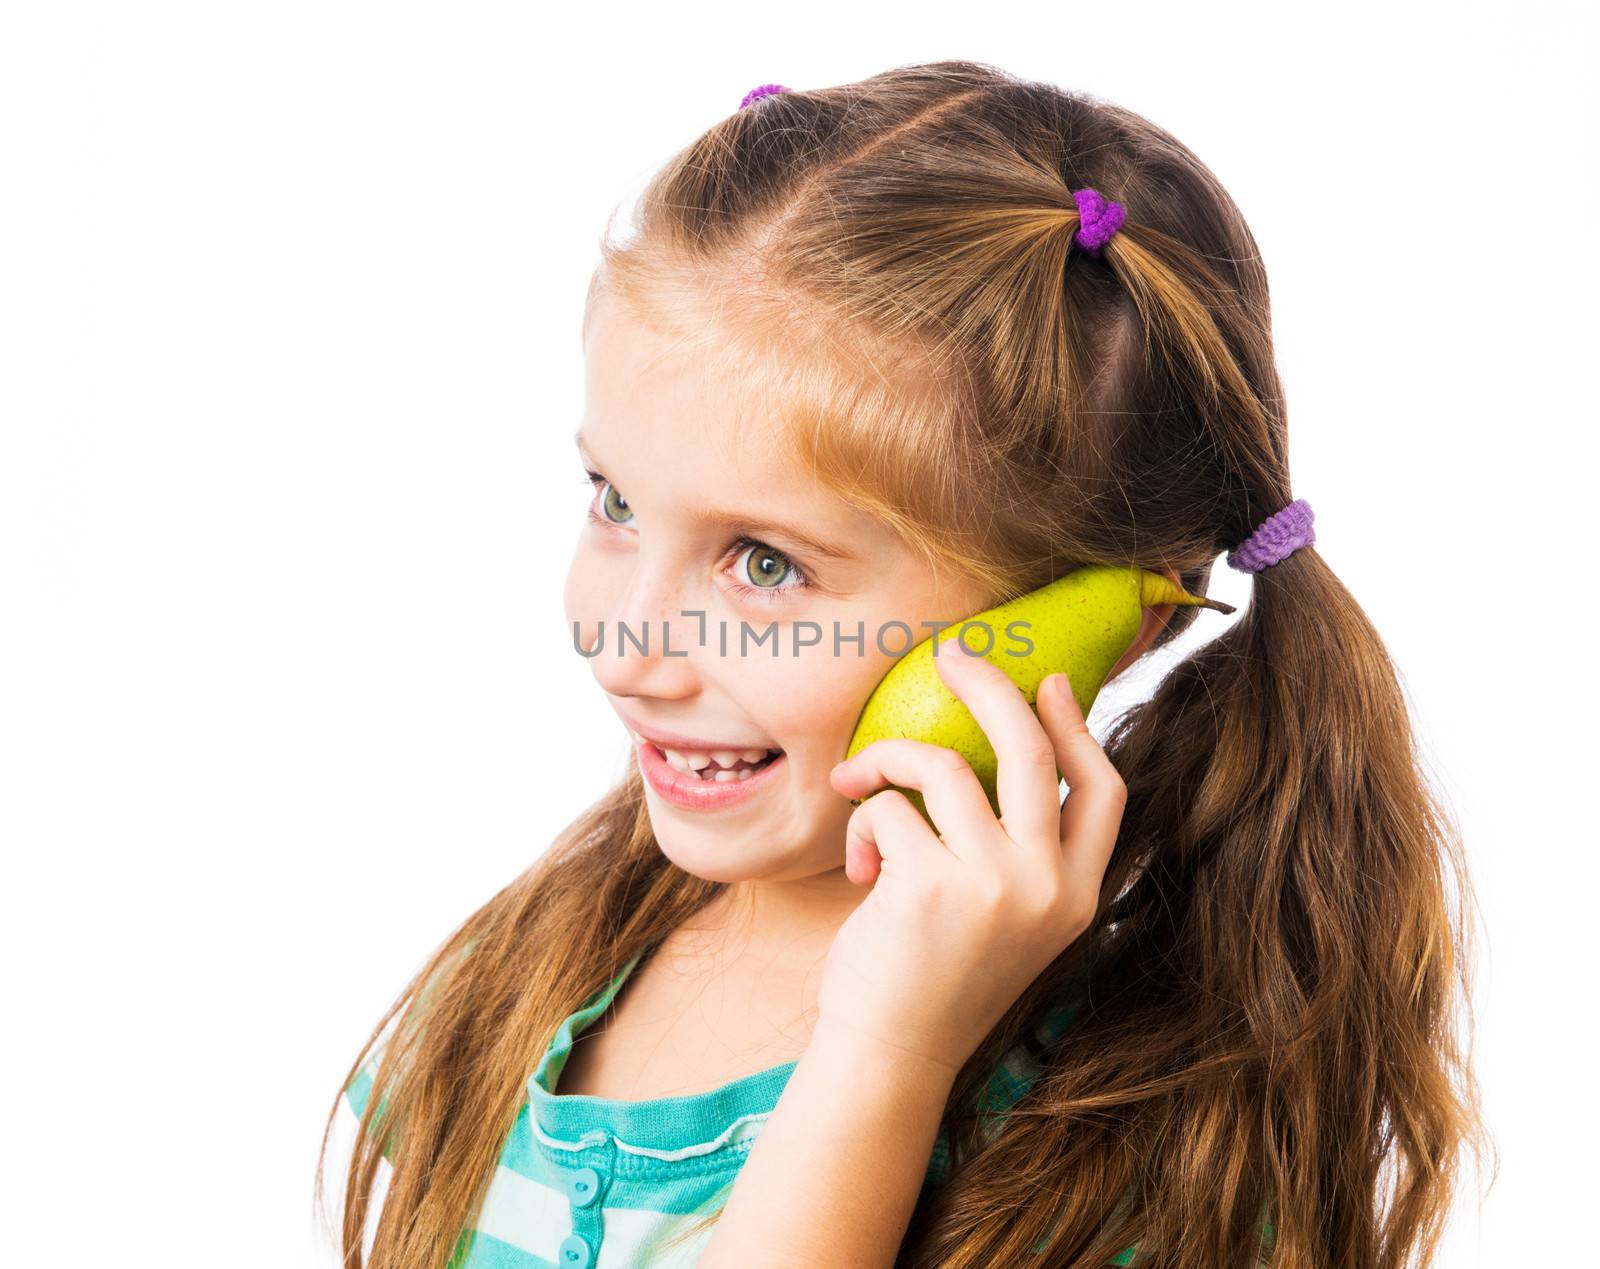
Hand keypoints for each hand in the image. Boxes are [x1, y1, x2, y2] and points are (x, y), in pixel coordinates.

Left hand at [819, 648, 1125, 1074]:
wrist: (892, 1052)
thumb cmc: (938, 972)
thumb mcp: (1005, 913)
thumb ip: (1018, 847)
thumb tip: (1009, 741)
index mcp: (1077, 894)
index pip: (1105, 790)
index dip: (1079, 727)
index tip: (1049, 682)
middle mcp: (1047, 887)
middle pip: (1031, 750)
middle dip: (988, 686)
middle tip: (950, 656)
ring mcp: (993, 887)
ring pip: (945, 763)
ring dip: (888, 760)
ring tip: (859, 784)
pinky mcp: (928, 888)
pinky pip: (889, 806)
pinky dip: (862, 820)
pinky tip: (856, 866)